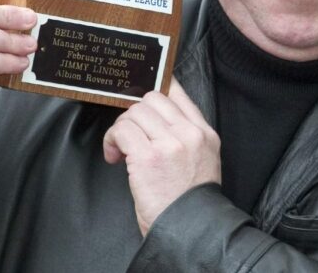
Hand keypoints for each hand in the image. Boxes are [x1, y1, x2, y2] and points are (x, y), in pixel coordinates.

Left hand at [103, 79, 220, 235]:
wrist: (191, 229)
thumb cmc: (189, 201)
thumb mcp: (202, 160)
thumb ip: (185, 135)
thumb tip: (153, 115)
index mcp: (204, 132)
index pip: (177, 91)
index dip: (155, 88)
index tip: (140, 96)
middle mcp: (189, 133)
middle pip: (152, 98)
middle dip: (134, 114)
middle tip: (129, 135)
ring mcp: (170, 143)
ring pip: (135, 112)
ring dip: (121, 129)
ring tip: (121, 150)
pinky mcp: (148, 156)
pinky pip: (122, 131)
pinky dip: (112, 140)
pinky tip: (114, 156)